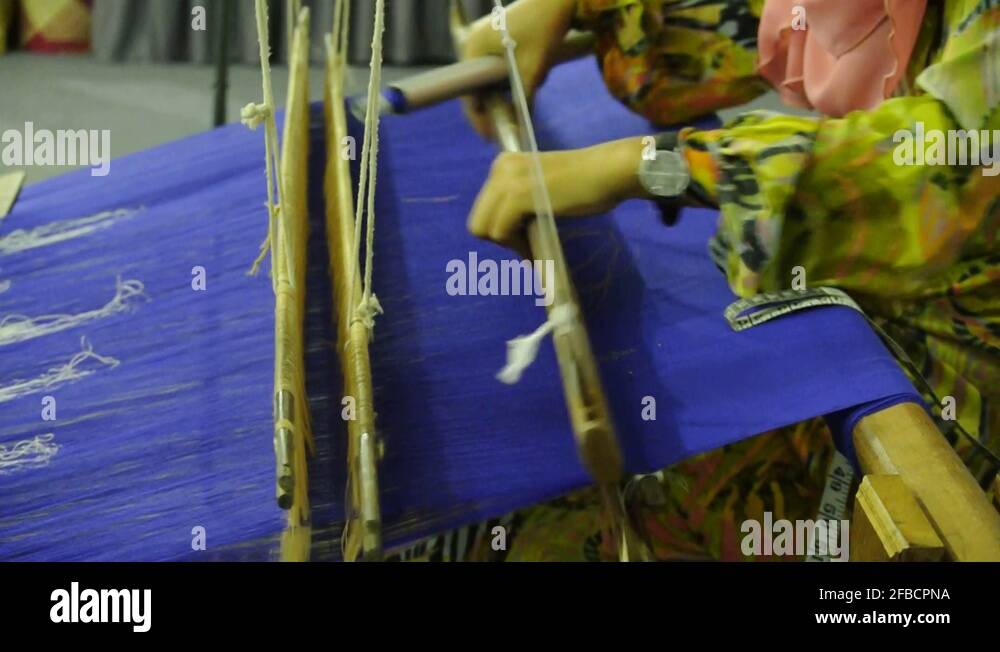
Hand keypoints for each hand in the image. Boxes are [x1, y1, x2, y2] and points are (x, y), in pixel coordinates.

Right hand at [460, 0, 576, 138]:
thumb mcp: (533, 71)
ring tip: (524, 100)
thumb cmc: (543, 30)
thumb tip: (522, 128)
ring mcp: (487, 37)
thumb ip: (524, 102)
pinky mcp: (501, 35)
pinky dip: (514, 75)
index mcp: (473, 49)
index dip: (479, 119)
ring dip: (508, 90)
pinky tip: (534, 77)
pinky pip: (502, 64)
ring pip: (492, 75)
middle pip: (479, 85)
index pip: (468, 94)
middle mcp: (474, 42)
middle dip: (496, 106)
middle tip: (507, 127)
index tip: (490, 137)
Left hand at [468, 137, 649, 246]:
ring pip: (483, 229)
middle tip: (528, 246)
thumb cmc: (584, 184)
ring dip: (509, 245)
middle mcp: (499, 167)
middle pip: (478, 221)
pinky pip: (500, 233)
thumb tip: (505, 234)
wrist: (607, 172)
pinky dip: (517, 247)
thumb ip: (519, 203)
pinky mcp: (518, 196)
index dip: (502, 230)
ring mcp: (507, 180)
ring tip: (533, 248)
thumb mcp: (540, 188)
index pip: (483, 209)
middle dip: (502, 239)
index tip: (526, 238)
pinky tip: (535, 248)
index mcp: (503, 164)